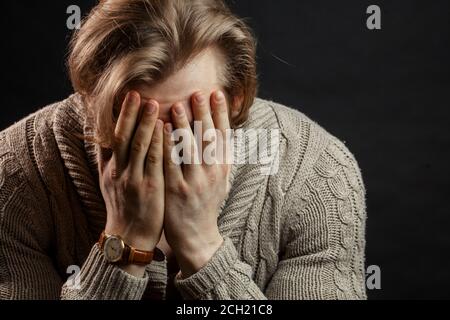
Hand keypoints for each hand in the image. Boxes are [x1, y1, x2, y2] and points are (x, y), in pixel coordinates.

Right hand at [98, 91, 164, 274]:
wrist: (129, 236)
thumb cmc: (124, 206)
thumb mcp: (110, 182)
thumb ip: (108, 159)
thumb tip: (102, 136)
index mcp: (111, 169)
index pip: (113, 136)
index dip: (121, 116)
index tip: (129, 96)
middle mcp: (120, 172)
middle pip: (123, 137)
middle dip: (131, 114)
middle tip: (138, 93)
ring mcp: (134, 180)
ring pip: (138, 147)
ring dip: (146, 124)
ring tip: (154, 104)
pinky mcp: (150, 189)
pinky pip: (155, 163)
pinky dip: (159, 144)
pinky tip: (166, 130)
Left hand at [163, 91, 230, 277]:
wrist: (197, 236)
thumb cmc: (205, 203)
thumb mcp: (219, 180)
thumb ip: (218, 156)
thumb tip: (218, 128)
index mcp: (223, 169)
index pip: (224, 136)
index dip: (221, 113)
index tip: (216, 92)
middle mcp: (212, 174)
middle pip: (209, 138)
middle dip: (204, 114)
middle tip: (197, 92)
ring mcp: (194, 183)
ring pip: (190, 149)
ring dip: (184, 126)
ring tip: (178, 105)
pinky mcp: (176, 191)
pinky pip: (171, 164)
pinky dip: (168, 145)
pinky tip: (163, 129)